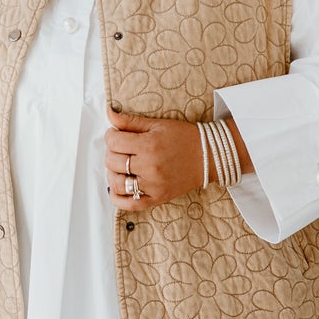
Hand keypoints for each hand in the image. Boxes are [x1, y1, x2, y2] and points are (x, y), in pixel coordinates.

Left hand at [104, 109, 249, 208]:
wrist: (208, 156)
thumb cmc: (184, 138)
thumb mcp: (157, 124)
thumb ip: (130, 121)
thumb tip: (109, 114)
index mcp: (148, 145)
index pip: (113, 142)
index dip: (111, 135)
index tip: (116, 134)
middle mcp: (149, 167)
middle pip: (112, 161)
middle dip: (112, 152)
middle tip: (121, 148)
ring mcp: (152, 185)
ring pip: (116, 183)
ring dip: (113, 173)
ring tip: (120, 166)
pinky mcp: (157, 198)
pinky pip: (129, 204)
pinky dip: (117, 198)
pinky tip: (117, 188)